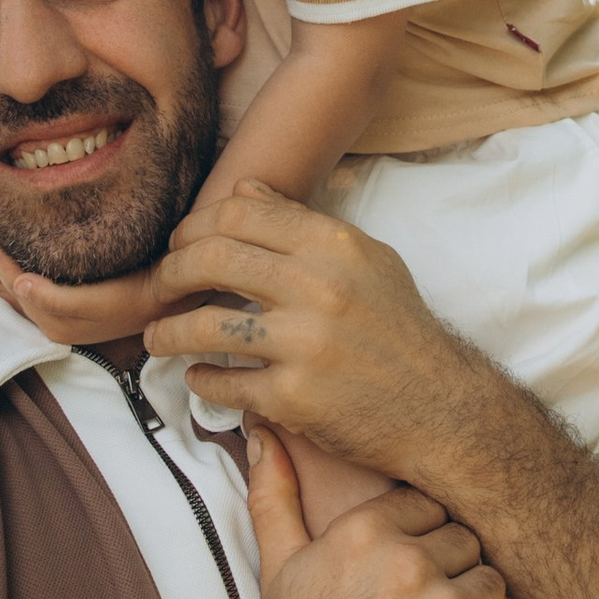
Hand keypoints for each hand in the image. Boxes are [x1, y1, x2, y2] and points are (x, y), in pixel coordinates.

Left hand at [0, 251, 169, 341]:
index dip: (0, 261)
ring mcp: (65, 317)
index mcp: (55, 324)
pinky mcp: (76, 308)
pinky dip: (25, 276)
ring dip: (9, 271)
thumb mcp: (96, 301)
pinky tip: (23, 264)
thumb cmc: (135, 294)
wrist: (169, 296)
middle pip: (18, 289)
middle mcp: (55, 324)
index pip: (18, 286)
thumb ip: (56, 298)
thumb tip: (21, 284)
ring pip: (27, 292)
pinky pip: (39, 292)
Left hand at [141, 186, 489, 479]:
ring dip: (168, 332)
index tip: (180, 246)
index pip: (238, 214)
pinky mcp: (294, 398)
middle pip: (211, 259)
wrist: (441, 407)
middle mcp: (319, 289)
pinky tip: (197, 376)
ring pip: (203, 326)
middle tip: (160, 288)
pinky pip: (224, 383)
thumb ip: (300, 224)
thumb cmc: (399, 330)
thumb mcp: (364, 261)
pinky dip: (200, 380)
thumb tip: (242, 191)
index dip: (194, 228)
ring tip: (158, 337)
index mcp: (334, 246)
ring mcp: (304, 345)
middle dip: (170, 273)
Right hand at [241, 424, 500, 598]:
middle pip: (464, 539)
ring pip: (488, 583)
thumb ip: (275, 494)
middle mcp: (412, 565)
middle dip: (445, 568)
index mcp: (367, 532)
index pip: (428, 505)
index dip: (417, 536)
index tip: (398, 569)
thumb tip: (263, 435)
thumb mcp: (278, 568)